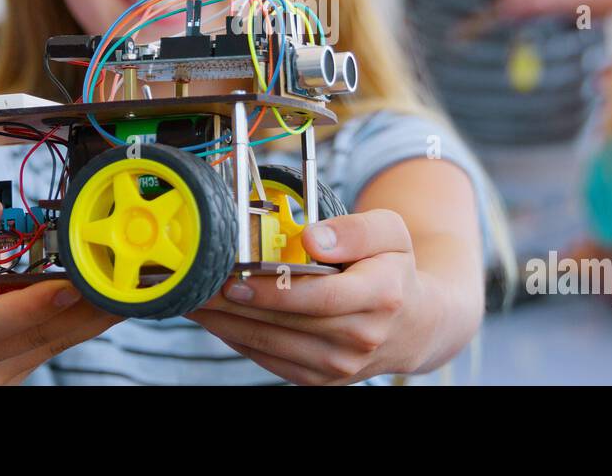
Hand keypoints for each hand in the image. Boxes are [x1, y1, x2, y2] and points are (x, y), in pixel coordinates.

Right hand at [0, 187, 121, 384]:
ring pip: (53, 342)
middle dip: (81, 305)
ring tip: (125, 284)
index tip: (69, 284)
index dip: (31, 306)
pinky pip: (53, 345)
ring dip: (91, 314)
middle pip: (34, 335)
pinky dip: (80, 321)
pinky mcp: (8, 371)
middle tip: (119, 277)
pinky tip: (104, 298)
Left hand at [188, 209, 434, 384]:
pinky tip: (218, 319)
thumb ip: (355, 229)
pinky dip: (239, 340)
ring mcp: (341, 366)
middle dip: (234, 304)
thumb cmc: (393, 269)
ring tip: (196, 299)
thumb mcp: (390, 232)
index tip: (234, 277)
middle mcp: (361, 338)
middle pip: (285, 323)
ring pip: (271, 346)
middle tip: (196, 284)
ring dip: (227, 324)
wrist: (414, 325)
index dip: (272, 290)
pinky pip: (271, 361)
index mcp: (381, 296)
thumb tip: (312, 238)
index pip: (319, 297)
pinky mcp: (322, 381)